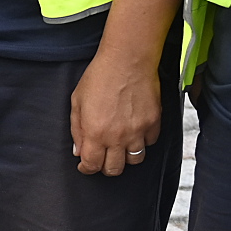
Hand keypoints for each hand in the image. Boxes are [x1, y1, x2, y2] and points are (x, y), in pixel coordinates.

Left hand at [69, 49, 163, 175]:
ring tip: (121, 146)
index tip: (85, 165)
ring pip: (134, 160)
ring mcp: (137, 131)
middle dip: (106, 167)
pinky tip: (136, 131)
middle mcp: (117, 137)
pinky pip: (150, 142)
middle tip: (103, 158)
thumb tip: (79, 151)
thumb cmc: (100, 76)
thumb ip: (76, 129)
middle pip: (114, 169)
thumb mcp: (77, 101)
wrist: (127, 60)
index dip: (86, 168)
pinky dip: (143, 141)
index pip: (91, 165)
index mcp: (95, 133)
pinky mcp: (153, 123)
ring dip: (126, 156)